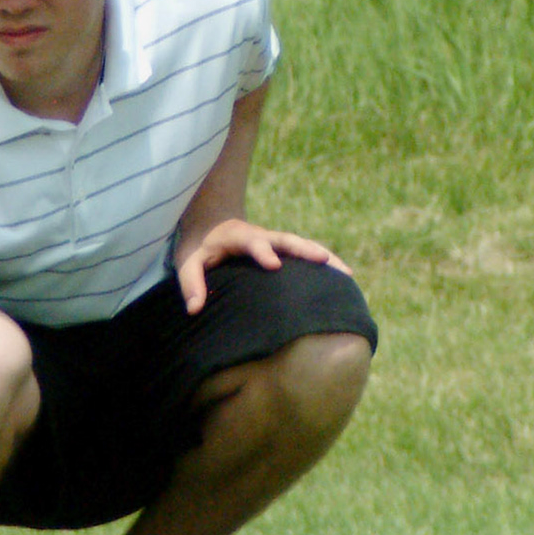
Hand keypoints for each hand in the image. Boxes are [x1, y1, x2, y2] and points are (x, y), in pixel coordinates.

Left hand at [175, 218, 353, 314]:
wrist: (209, 224)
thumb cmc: (197, 247)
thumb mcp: (186, 262)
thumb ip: (190, 283)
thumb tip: (195, 310)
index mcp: (238, 236)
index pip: (252, 242)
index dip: (263, 252)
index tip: (274, 265)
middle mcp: (261, 235)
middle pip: (286, 239)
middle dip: (305, 249)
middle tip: (324, 260)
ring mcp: (274, 242)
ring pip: (301, 246)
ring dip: (324, 256)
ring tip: (347, 274)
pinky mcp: (282, 250)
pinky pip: (304, 255)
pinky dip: (323, 263)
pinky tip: (343, 279)